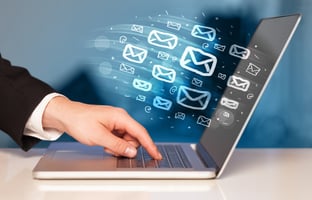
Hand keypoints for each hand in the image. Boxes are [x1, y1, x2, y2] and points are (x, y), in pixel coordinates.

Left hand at [42, 96, 161, 159]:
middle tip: (112, 149)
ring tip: (105, 146)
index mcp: (121, 117)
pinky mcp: (112, 126)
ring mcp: (117, 123)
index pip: (140, 132)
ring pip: (127, 140)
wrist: (68, 115)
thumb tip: (132, 151)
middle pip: (134, 138)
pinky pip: (120, 139)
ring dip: (119, 147)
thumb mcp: (99, 136)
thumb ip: (117, 145)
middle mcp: (121, 118)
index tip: (156, 154)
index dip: (150, 145)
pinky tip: (105, 144)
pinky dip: (115, 144)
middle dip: (126, 147)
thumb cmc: (81, 121)